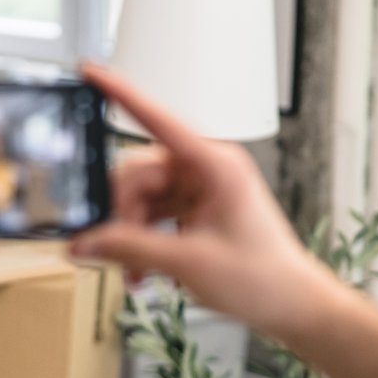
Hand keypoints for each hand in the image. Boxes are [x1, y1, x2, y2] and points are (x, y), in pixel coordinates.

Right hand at [70, 62, 338, 336]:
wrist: (292, 305)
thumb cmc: (264, 277)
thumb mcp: (186, 262)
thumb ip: (128, 248)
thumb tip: (85, 243)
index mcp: (214, 163)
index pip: (156, 119)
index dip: (119, 93)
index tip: (90, 72)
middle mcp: (205, 169)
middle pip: (138, 173)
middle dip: (121, 213)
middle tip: (110, 247)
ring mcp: (200, 189)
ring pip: (141, 198)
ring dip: (130, 234)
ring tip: (132, 270)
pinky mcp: (196, 209)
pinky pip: (153, 215)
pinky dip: (142, 241)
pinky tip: (140, 270)